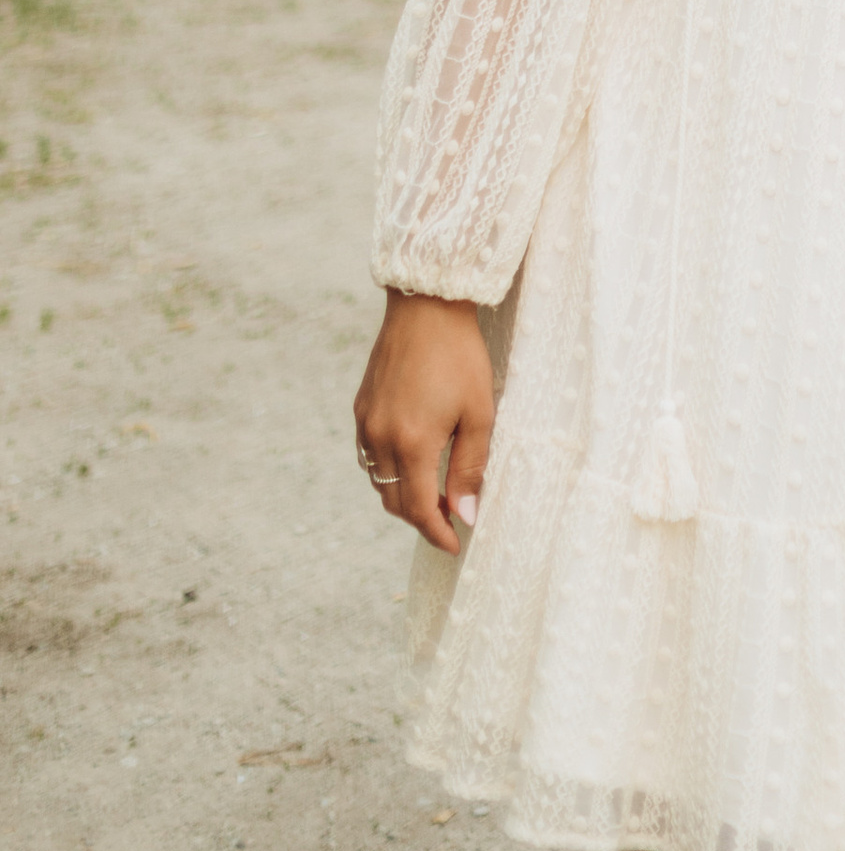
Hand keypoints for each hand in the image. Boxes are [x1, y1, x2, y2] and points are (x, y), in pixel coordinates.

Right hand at [353, 291, 493, 552]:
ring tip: (432, 495)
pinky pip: (369, 456)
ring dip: (402, 495)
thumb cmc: (460, 355)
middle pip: (393, 501)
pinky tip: (410, 463)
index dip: (436, 533)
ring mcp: (366, 423)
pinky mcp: (360, 407)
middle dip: (420, 519)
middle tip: (449, 521)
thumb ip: (469, 468)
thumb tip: (465, 515)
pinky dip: (387, 471)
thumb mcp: (477, 412)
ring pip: (378, 481)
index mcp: (411, 443)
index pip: (417, 509)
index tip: (454, 546)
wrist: (427, 305)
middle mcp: (380, 438)